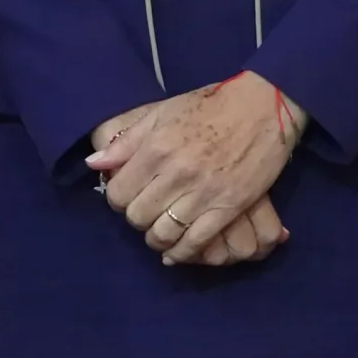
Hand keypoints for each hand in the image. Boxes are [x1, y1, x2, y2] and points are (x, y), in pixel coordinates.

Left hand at [86, 71, 301, 266]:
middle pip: (139, 217)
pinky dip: (183, 252)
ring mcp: (204, 191)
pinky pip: (197, 241)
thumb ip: (126, 142)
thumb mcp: (162, 114)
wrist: (262, 104)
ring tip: (160, 234)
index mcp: (157, 147)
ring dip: (158, 240)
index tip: (127, 197)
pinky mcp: (230, 206)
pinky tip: (177, 251)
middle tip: (146, 213)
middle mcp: (177, 172)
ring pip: (165, 234)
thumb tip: (94, 164)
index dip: (117, 200)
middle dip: (137, 220)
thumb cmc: (209, 105)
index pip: (119, 193)